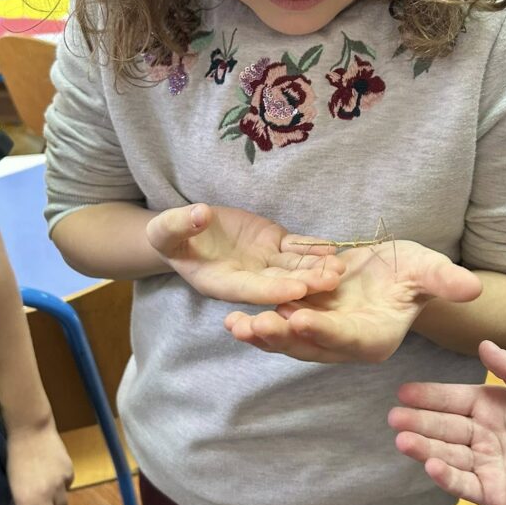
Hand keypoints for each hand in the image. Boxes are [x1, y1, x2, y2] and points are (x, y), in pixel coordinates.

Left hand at [5, 420, 74, 504]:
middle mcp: (43, 496)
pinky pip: (68, 486)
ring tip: (49, 493)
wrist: (31, 430)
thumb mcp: (12, 483)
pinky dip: (62, 484)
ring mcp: (58, 484)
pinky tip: (54, 473)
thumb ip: (22, 501)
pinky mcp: (68, 472)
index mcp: (24, 501)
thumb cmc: (15, 457)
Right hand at [146, 204, 344, 304]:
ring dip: (317, 268)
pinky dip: (314, 248)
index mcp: (221, 282)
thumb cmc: (171, 236)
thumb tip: (198, 214)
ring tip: (340, 267)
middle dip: (306, 283)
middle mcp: (248, 278)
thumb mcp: (165, 230)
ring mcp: (264, 262)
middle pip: (280, 283)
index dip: (273, 290)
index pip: (251, 289)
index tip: (295, 290)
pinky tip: (333, 248)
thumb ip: (180, 224)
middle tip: (331, 281)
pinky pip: (297, 248)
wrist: (189, 229)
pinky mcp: (274, 244)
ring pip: (294, 267)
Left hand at [224, 237, 481, 362]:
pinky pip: (280, 326)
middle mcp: (347, 344)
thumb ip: (445, 281)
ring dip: (263, 334)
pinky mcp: (307, 321)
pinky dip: (258, 323)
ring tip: (235, 325)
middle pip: (312, 346)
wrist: (395, 270)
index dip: (325, 331)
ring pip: (290, 340)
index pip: (349, 338)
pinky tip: (232, 317)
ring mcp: (324, 335)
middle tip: (254, 327)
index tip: (300, 320)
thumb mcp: (430, 270)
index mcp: (376, 338)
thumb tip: (472, 287)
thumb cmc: (417, 272)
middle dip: (281, 338)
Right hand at [389, 340, 505, 504]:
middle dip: (417, 422)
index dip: (429, 396)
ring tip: (402, 441)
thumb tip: (484, 343)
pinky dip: (446, 476)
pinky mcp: (491, 493)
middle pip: (443, 427)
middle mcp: (481, 435)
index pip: (453, 399)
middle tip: (393, 417)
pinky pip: (463, 483)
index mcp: (490, 407)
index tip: (403, 391)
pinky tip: (430, 465)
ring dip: (423, 448)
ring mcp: (483, 464)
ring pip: (447, 454)